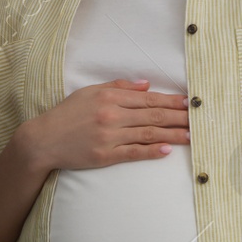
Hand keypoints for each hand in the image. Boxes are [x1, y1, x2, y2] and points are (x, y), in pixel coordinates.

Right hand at [13, 78, 187, 172]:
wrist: (43, 140)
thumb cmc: (66, 115)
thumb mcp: (90, 92)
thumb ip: (119, 87)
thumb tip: (146, 85)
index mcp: (109, 98)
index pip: (147, 98)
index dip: (170, 100)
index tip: (188, 102)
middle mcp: (111, 115)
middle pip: (152, 115)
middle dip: (178, 116)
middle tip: (197, 118)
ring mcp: (109, 136)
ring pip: (148, 133)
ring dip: (172, 134)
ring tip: (191, 135)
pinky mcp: (105, 156)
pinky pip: (134, 152)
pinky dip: (152, 151)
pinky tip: (167, 150)